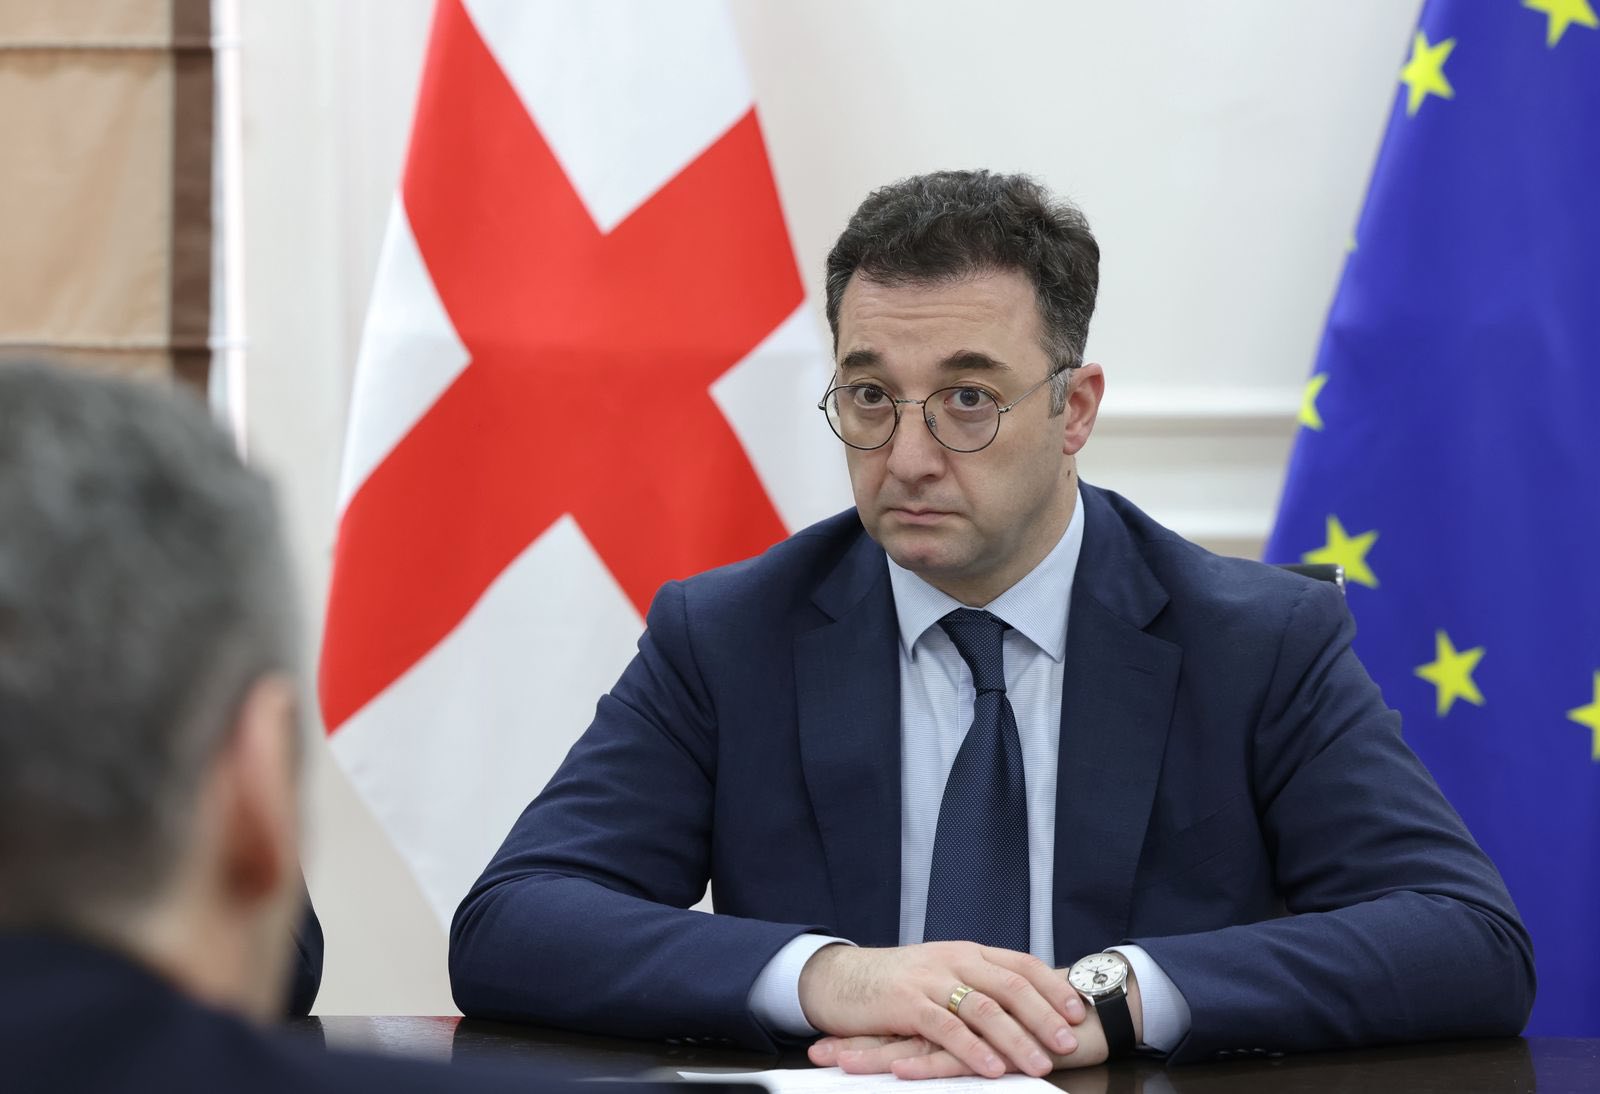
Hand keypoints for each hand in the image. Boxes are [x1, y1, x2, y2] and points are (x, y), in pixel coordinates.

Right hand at [798, 943, 1085, 1077]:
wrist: (840, 978)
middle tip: (1069, 1041)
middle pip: (1011, 984)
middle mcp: (954, 959)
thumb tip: (1024, 1005)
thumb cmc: (895, 983)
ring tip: (1041, 1064)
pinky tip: (992, 1068)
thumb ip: (977, 984)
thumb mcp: (942, 974)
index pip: (1020, 963)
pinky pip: (947, 1028)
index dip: (1051, 987)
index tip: (1078, 1010)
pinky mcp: (907, 1003)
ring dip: (1017, 1038)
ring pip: (985, 1008)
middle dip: (1045, 1015)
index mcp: (967, 952)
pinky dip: (973, 1050)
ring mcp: (930, 980)